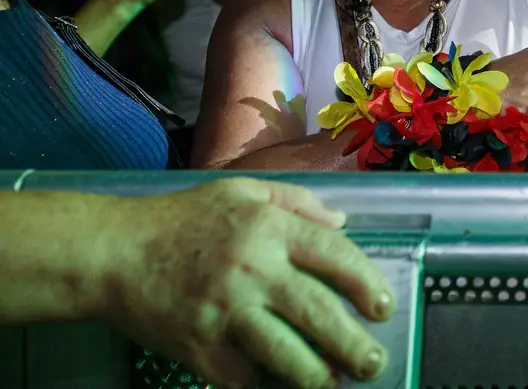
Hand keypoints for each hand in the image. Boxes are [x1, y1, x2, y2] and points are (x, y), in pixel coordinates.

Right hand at [103, 178, 392, 388]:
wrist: (112, 252)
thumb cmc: (181, 220)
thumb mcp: (242, 192)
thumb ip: (297, 203)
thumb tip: (342, 223)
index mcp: (269, 228)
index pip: (335, 256)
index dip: (365, 284)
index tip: (382, 307)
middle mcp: (253, 269)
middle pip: (318, 313)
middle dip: (352, 343)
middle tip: (372, 363)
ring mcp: (224, 311)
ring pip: (285, 354)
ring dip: (316, 375)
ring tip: (335, 383)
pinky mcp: (197, 346)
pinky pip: (241, 376)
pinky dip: (262, 385)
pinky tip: (277, 386)